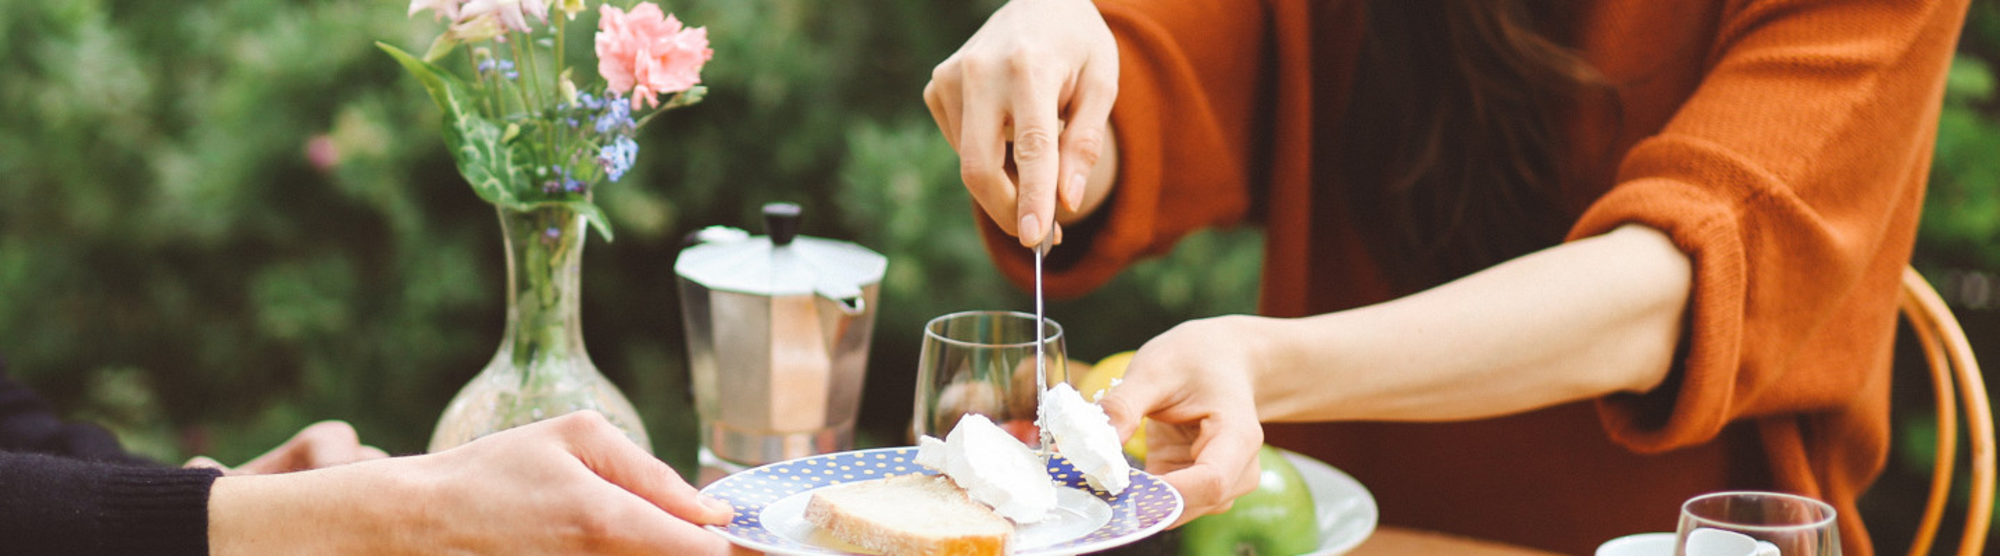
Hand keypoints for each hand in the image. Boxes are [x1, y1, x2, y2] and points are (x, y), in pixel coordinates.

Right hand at [210, 411, 741, 554]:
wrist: (420, 524)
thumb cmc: (497, 471)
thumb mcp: (576, 439)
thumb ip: (651, 473)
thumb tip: (712, 511)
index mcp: (606, 521)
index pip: (701, 552)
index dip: (739, 546)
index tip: (763, 536)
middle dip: (709, 550)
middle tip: (729, 534)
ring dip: (673, 551)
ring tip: (681, 532)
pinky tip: (649, 541)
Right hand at [925, 0, 1117, 245]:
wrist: (1040, 1)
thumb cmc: (1076, 45)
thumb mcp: (1101, 85)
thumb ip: (1083, 143)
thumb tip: (1065, 202)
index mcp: (1030, 66)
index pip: (1031, 146)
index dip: (1031, 197)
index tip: (1033, 238)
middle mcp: (982, 70)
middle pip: (981, 166)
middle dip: (1008, 210)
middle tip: (1041, 235)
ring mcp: (951, 77)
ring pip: (970, 162)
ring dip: (1005, 182)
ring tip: (1038, 161)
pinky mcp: (937, 86)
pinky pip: (960, 146)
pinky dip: (988, 156)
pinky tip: (1010, 130)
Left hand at [1097, 316, 1267, 525]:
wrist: (1221, 359)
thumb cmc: (1195, 359)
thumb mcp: (1154, 370)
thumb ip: (1123, 405)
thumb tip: (1094, 445)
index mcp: (1237, 436)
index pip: (1211, 482)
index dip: (1168, 494)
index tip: (1121, 487)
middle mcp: (1238, 468)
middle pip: (1193, 504)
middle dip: (1144, 499)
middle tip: (1096, 480)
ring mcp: (1221, 482)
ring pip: (1179, 511)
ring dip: (1140, 500)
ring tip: (1107, 471)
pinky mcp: (1196, 486)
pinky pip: (1169, 504)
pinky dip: (1142, 495)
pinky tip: (1120, 476)